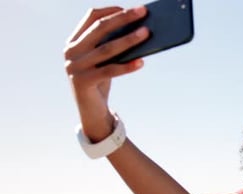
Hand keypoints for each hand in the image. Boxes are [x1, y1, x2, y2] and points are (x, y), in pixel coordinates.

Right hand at [63, 6, 148, 140]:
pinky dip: (127, 66)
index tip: (129, 8)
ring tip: (147, 33)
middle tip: (143, 12)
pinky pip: (109, 71)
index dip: (111, 10)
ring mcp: (74, 67)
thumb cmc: (100, 80)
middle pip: (100, 29)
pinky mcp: (83, 82)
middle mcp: (71, 51)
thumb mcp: (103, 60)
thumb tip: (140, 29)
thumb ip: (112, 45)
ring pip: (107, 49)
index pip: (91, 17)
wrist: (90, 110)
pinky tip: (141, 62)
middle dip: (123, 18)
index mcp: (74, 41)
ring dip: (129, 39)